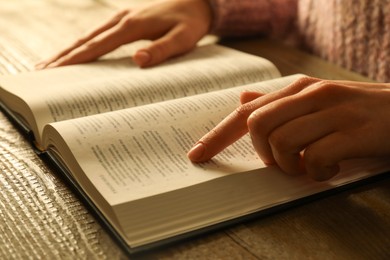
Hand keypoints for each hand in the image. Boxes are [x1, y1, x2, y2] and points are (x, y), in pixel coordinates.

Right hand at [35, 0, 211, 68]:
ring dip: (69, 50)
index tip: (57, 71)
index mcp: (132, 26)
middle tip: (42, 72)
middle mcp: (122, 19)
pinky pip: (99, 33)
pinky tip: (77, 52)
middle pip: (86, 40)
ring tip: (51, 64)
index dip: (76, 59)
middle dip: (64, 56)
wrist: (197, 2)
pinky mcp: (126, 19)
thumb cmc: (191, 23)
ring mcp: (122, 17)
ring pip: (89, 35)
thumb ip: (161, 50)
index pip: (98, 46)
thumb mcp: (183, 39)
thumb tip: (137, 61)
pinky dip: (84, 44)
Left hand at [187, 76, 389, 180]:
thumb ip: (278, 103)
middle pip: (257, 126)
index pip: (245, 112)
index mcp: (298, 88)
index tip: (198, 155)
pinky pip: (314, 157)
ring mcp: (333, 111)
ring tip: (309, 166)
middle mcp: (311, 94)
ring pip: (282, 142)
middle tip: (283, 161)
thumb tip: (242, 100)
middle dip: (263, 153)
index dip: (217, 135)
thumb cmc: (355, 111)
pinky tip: (331, 168)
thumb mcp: (316, 102)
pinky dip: (317, 172)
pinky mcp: (353, 131)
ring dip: (290, 165)